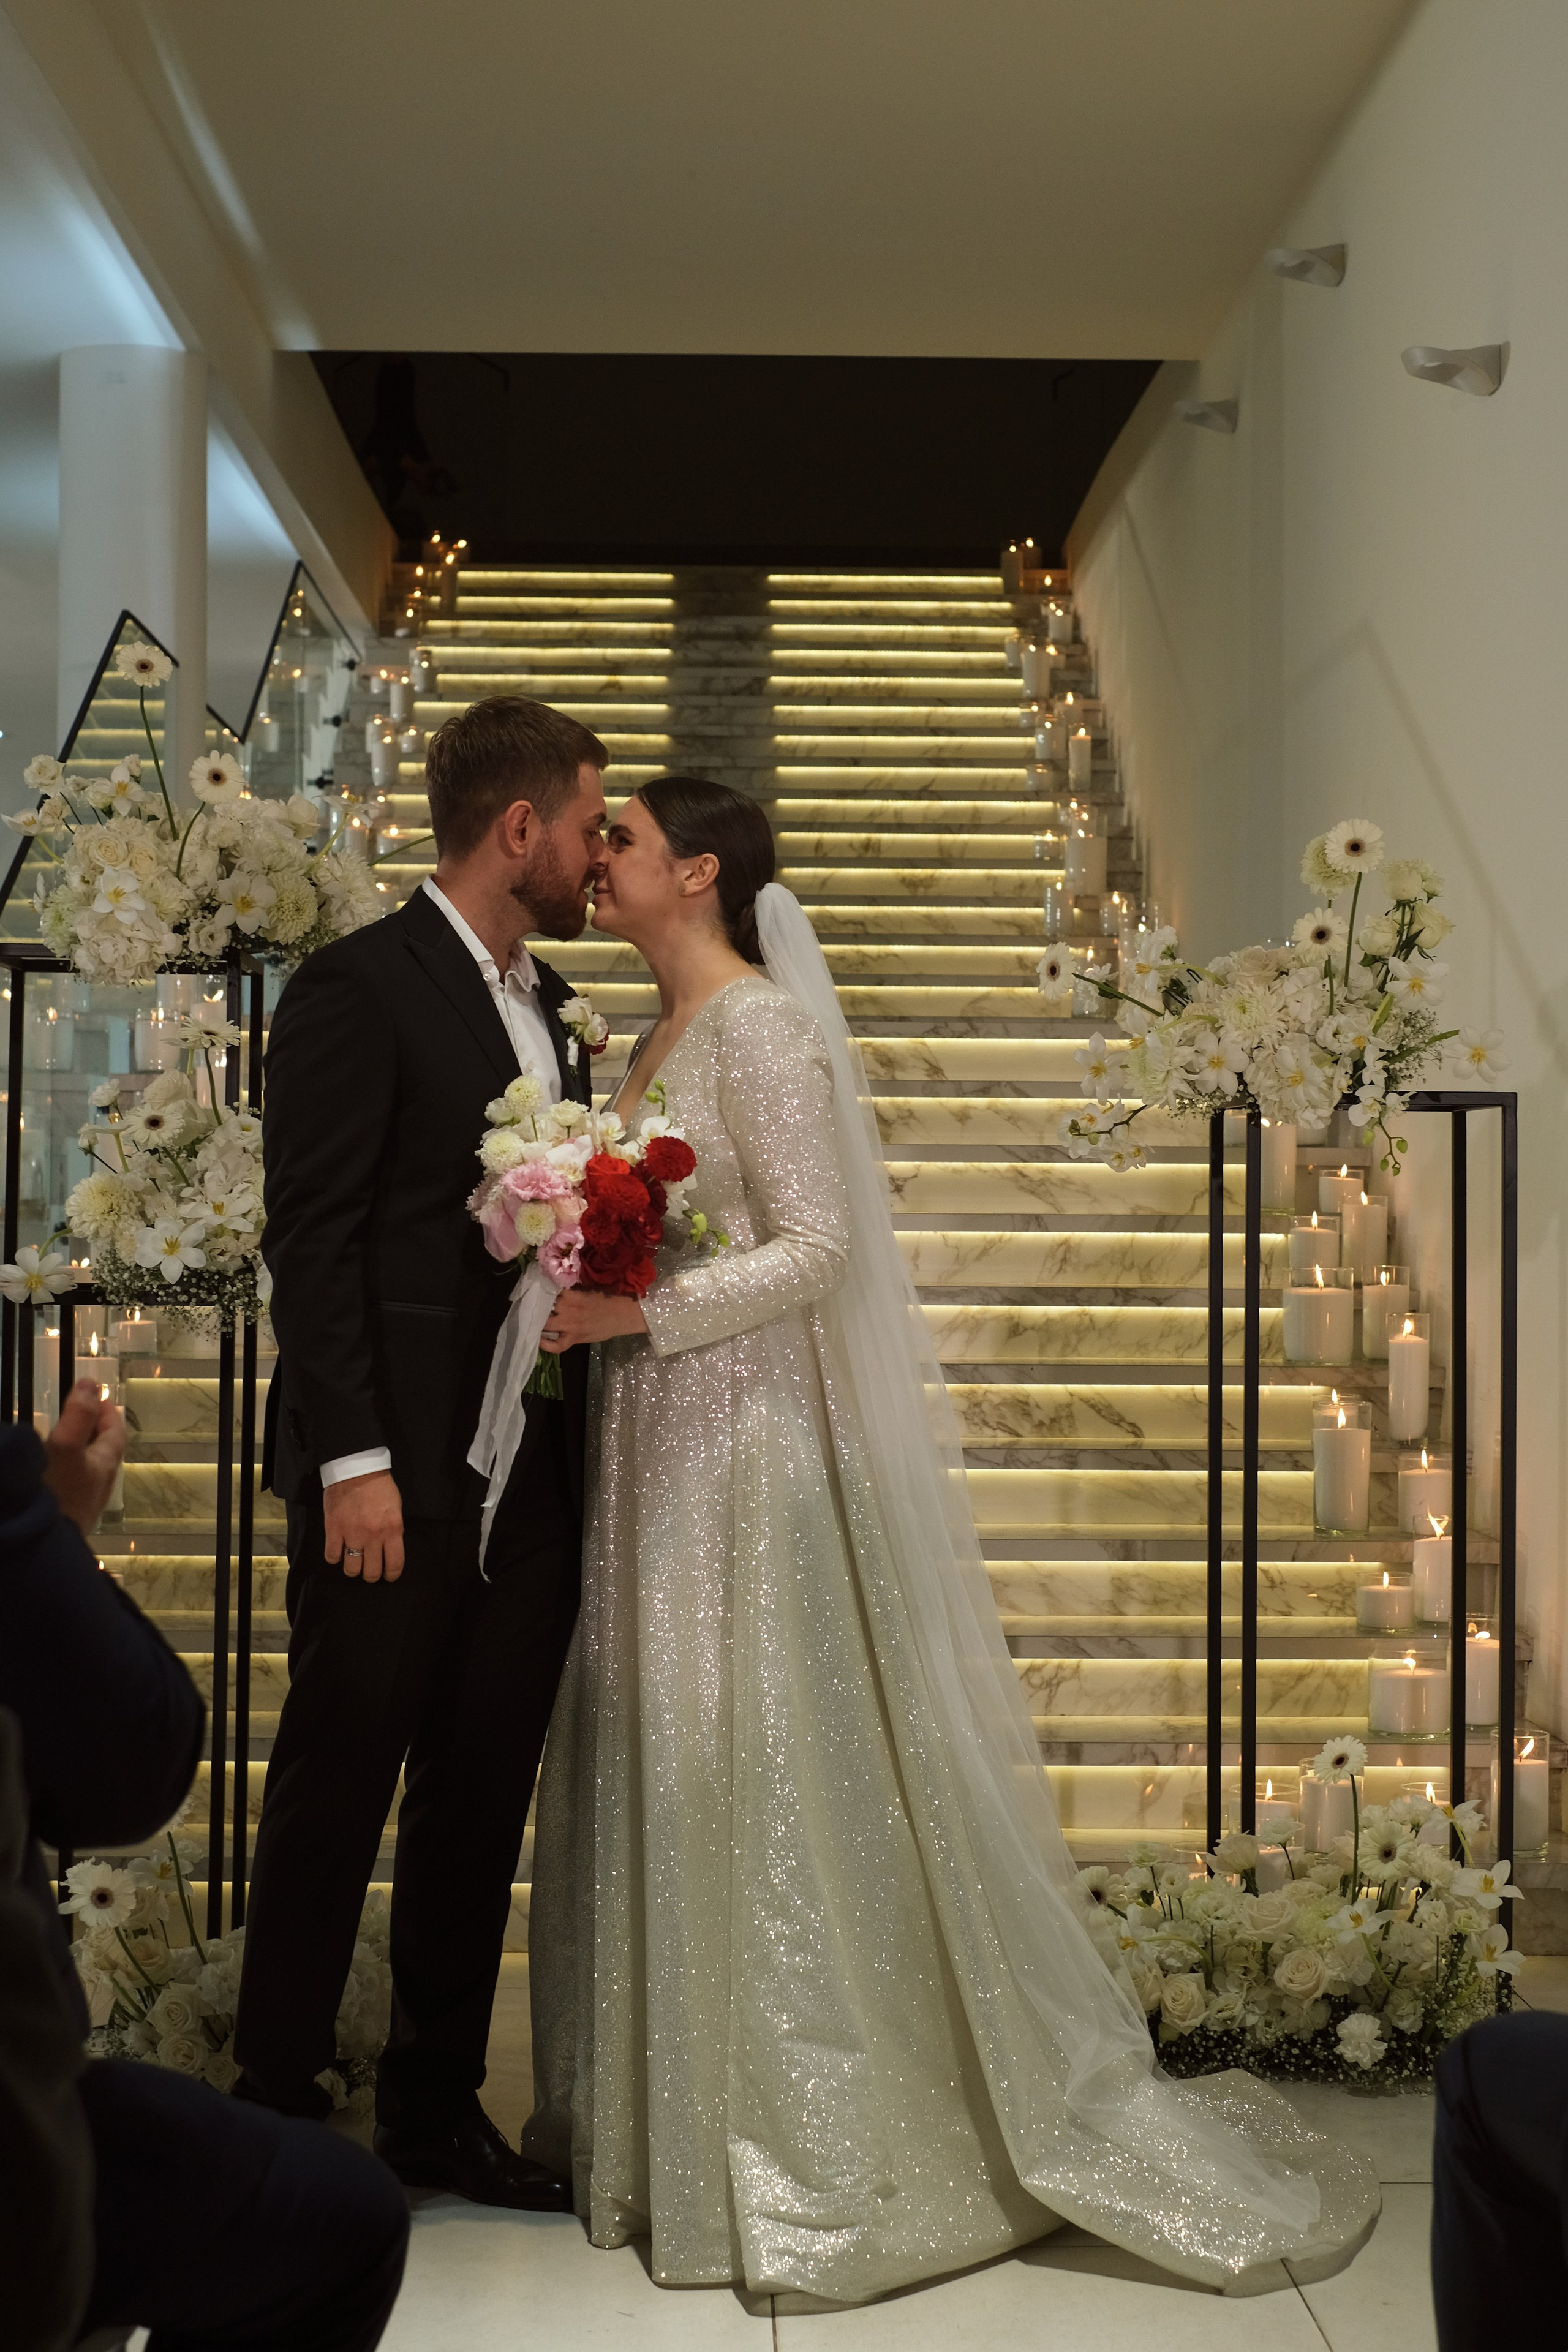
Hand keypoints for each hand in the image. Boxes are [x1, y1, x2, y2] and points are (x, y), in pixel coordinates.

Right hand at [44, 1378, 125, 1535]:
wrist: (40, 1547)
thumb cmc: (56, 1495)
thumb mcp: (66, 1447)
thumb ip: (78, 1415)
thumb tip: (91, 1385)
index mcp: (104, 1466)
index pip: (114, 1433)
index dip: (108, 1413)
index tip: (100, 1397)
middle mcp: (99, 1485)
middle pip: (103, 1452)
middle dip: (93, 1431)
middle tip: (80, 1416)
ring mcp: (83, 1504)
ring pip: (86, 1471)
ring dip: (77, 1453)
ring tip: (60, 1441)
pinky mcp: (67, 1518)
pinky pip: (70, 1488)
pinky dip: (63, 1472)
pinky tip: (47, 1476)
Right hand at [324, 1469, 404, 1583]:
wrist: (356, 1469)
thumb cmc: (379, 1487)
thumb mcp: (396, 1508)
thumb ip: (393, 1530)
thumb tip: (389, 1548)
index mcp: (392, 1530)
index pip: (394, 1564)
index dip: (391, 1575)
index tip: (388, 1576)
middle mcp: (373, 1536)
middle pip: (371, 1572)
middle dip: (371, 1575)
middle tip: (369, 1571)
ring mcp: (352, 1534)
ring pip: (351, 1569)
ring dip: (352, 1569)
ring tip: (353, 1562)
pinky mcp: (333, 1529)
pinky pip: (332, 1556)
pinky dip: (334, 1557)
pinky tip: (338, 1550)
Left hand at [539, 1291, 648, 1352]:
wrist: (625, 1314)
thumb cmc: (610, 1298)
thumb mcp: (590, 1289)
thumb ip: (573, 1290)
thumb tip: (556, 1286)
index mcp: (573, 1295)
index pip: (549, 1291)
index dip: (540, 1289)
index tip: (535, 1287)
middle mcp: (569, 1310)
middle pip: (543, 1308)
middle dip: (535, 1306)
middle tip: (530, 1304)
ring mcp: (570, 1326)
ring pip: (545, 1324)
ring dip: (537, 1322)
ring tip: (532, 1319)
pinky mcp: (575, 1339)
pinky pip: (557, 1346)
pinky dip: (546, 1344)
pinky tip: (539, 1339)